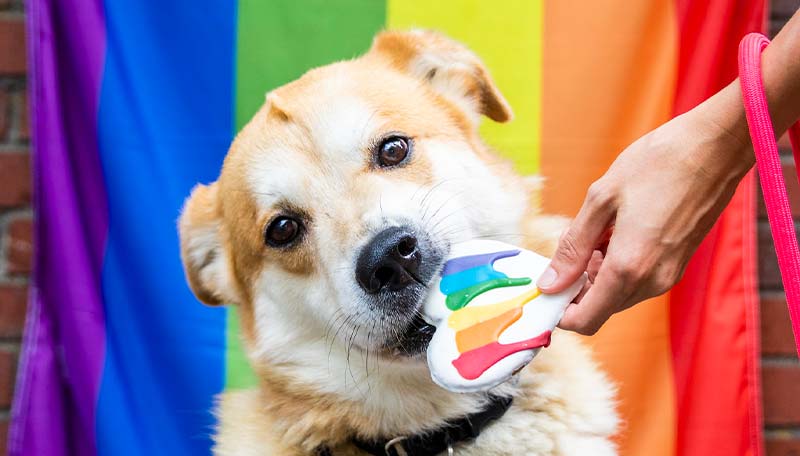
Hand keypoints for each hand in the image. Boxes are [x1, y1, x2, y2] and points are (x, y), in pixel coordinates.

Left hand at [537, 91, 752, 334]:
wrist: (716, 146)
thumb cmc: (658, 163)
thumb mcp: (601, 199)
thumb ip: (573, 247)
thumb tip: (549, 283)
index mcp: (629, 267)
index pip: (586, 320)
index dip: (560, 312)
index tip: (545, 288)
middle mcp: (652, 280)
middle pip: (601, 307)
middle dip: (578, 285)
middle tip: (575, 243)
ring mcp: (669, 275)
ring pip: (619, 293)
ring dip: (598, 273)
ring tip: (601, 228)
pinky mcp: (678, 264)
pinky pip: (638, 279)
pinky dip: (619, 264)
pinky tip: (619, 229)